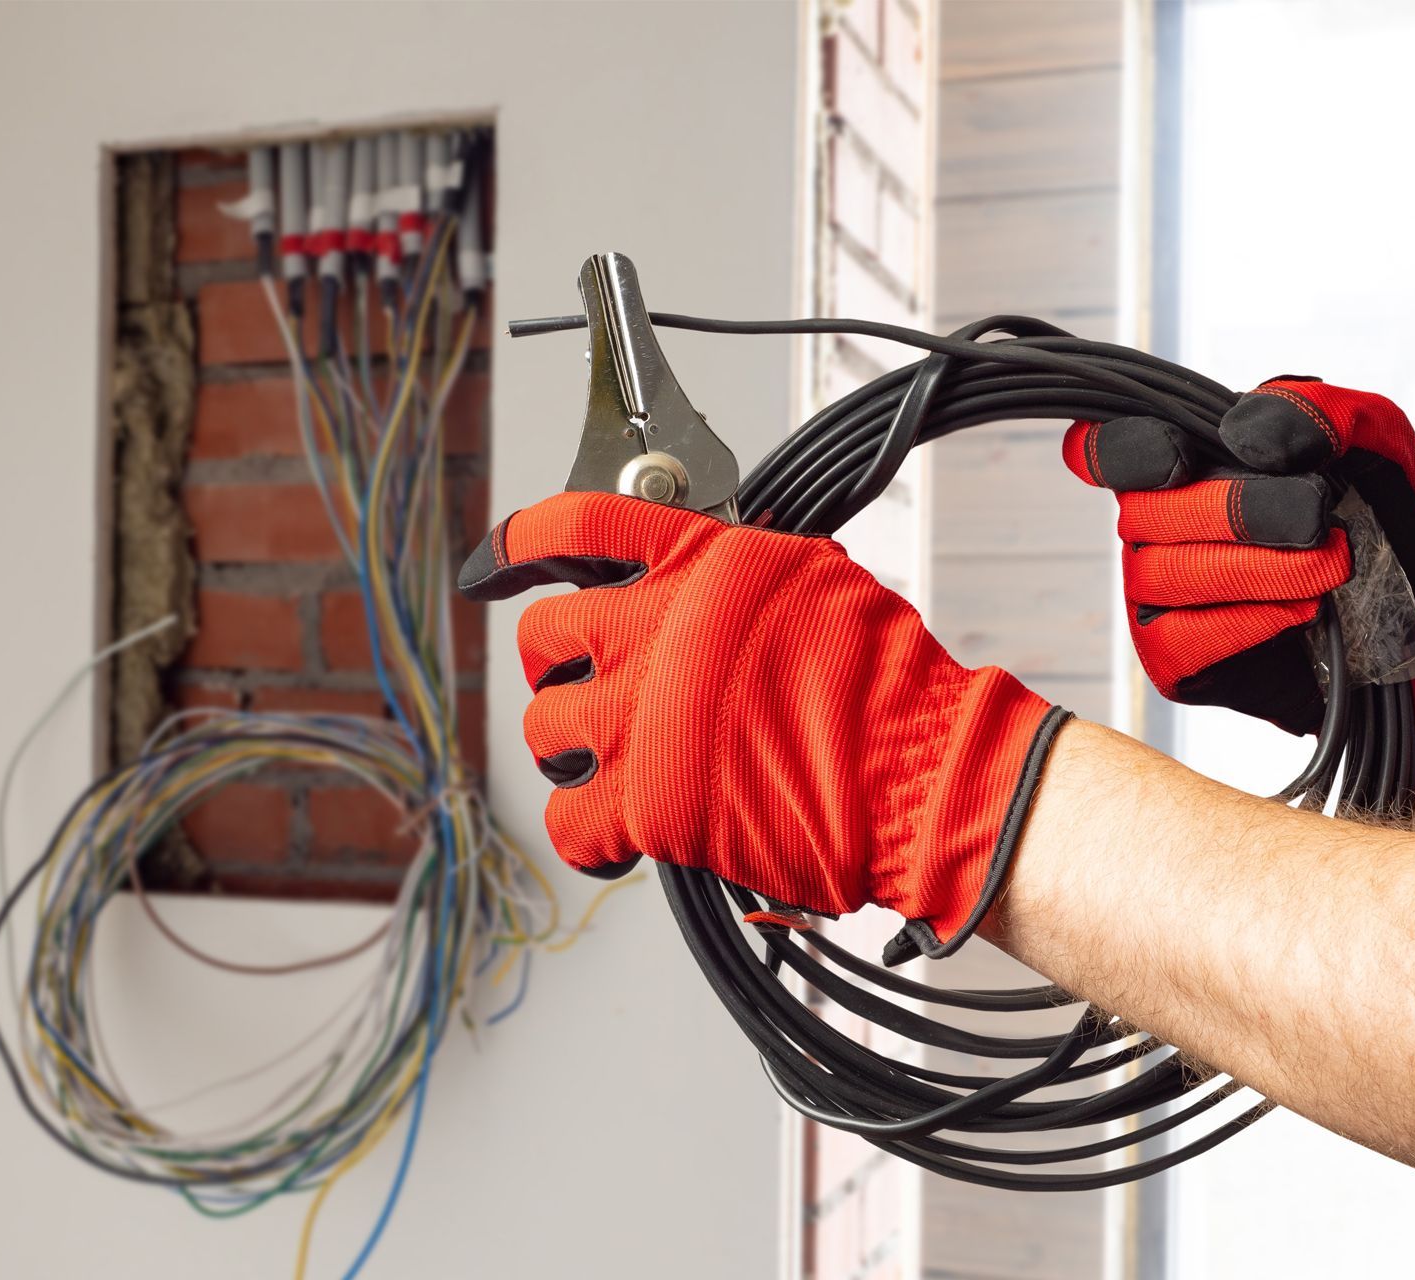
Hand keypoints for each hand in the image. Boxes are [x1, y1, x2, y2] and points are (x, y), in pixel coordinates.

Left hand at [458, 491, 1068, 961]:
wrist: (917, 771)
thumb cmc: (886, 685)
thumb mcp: (812, 579)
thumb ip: (732, 573)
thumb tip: (697, 582)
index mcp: (696, 565)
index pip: (573, 526)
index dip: (518, 544)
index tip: (497, 563)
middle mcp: (655, 630)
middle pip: (543, 635)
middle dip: (558, 665)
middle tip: (597, 691)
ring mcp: (641, 717)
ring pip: (544, 728)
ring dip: (576, 750)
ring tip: (625, 765)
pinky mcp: (645, 801)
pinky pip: (569, 821)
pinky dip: (590, 834)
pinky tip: (626, 833)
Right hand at [1067, 378, 1414, 770]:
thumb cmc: (1386, 510)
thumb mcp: (1371, 434)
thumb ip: (1313, 407)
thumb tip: (1247, 430)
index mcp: (1186, 461)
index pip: (1106, 450)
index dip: (1120, 451)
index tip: (1179, 458)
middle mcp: (1157, 526)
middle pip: (1143, 512)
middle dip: (1236, 512)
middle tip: (1317, 518)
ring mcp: (1159, 594)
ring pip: (1164, 575)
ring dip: (1258, 569)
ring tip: (1331, 569)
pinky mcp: (1177, 658)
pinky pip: (1177, 638)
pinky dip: (1242, 622)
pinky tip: (1300, 611)